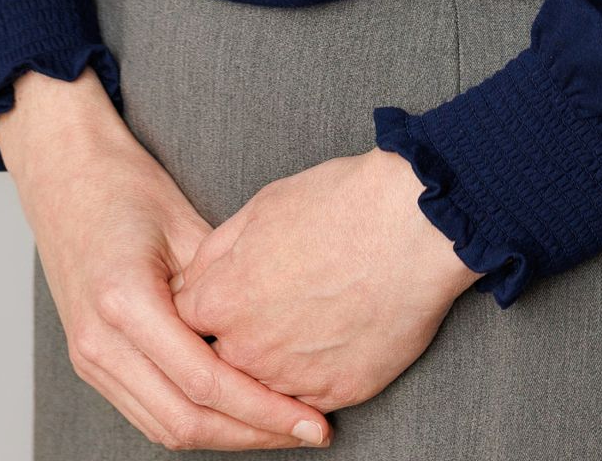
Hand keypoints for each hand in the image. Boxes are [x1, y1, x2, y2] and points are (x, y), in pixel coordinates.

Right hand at [0, 66, 334, 449]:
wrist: (64, 174)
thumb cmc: (126, 186)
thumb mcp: (187, 224)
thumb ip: (226, 283)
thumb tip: (281, 332)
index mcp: (125, 301)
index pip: (204, 381)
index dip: (262, 409)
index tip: (310, 416)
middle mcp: (100, 342)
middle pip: (184, 420)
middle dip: (252, 433)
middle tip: (309, 430)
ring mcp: (89, 358)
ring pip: (164, 427)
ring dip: (226, 436)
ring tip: (281, 427)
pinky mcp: (91, 362)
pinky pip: (147, 411)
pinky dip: (195, 420)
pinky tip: (237, 411)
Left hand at [168, 146, 486, 414]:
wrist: (413, 224)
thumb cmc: (340, 204)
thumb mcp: (262, 207)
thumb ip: (217, 252)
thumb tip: (197, 277)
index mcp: (223, 301)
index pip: (188, 321)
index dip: (210, 303)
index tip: (230, 292)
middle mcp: (250, 350)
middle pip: (224, 358)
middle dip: (241, 335)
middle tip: (277, 302)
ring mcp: (294, 379)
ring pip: (266, 384)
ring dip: (276, 360)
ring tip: (309, 317)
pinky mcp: (339, 394)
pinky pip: (310, 397)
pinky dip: (317, 374)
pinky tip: (336, 335)